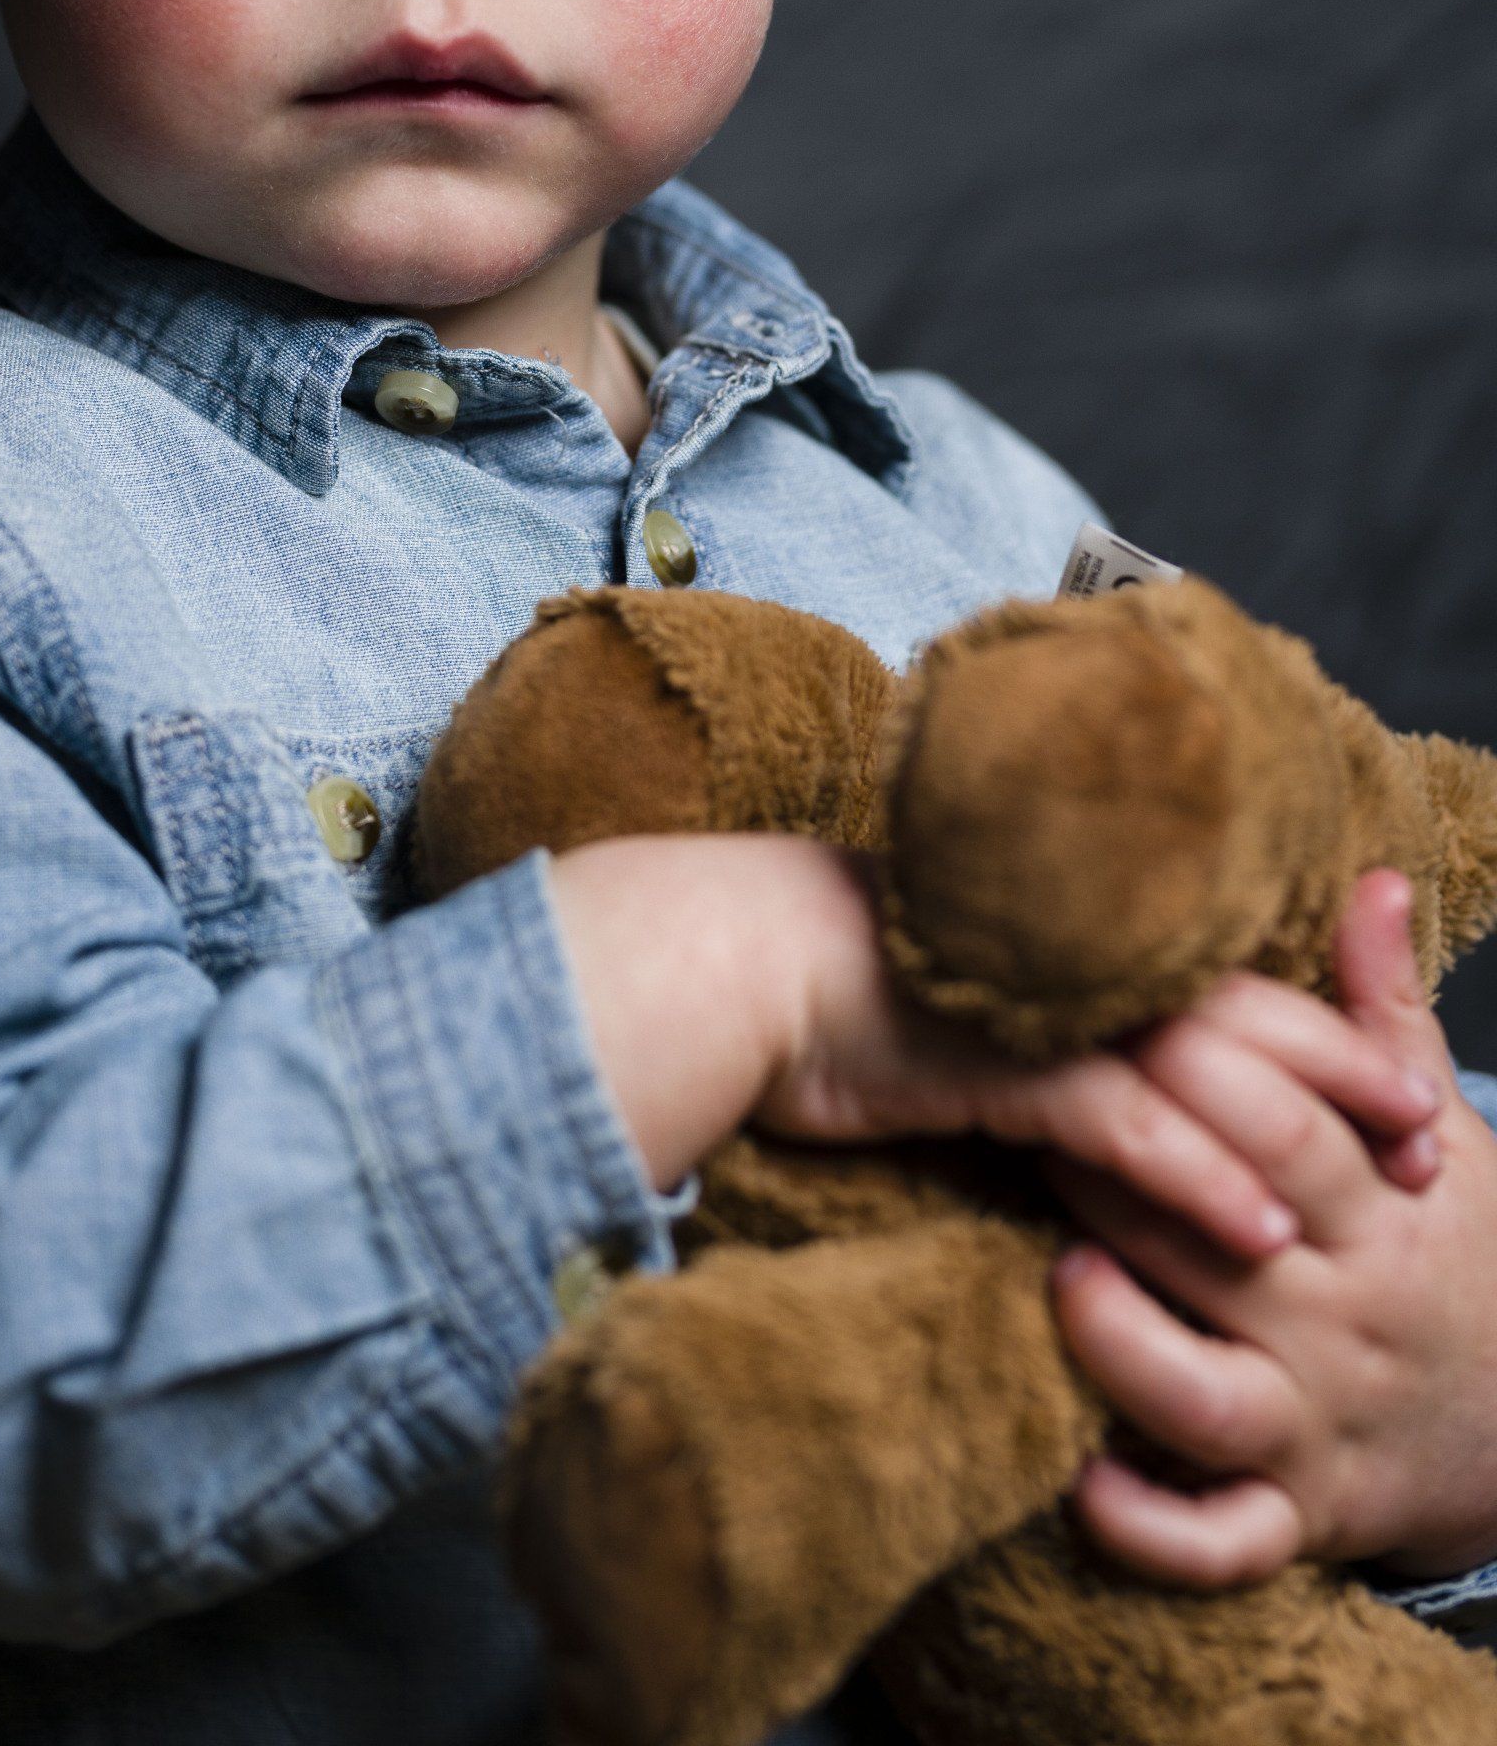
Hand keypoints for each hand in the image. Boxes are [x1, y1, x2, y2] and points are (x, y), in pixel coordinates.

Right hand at [549, 837, 1428, 1259]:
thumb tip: (1106, 1055)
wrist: (736, 964)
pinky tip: (1259, 1226)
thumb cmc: (839, 986)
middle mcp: (1075, 963)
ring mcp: (1039, 1008)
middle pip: (1249, 1014)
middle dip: (1353, 1075)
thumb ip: (1048, 1020)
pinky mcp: (996, 1062)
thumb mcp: (968, 1003)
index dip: (1331, 1025)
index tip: (1409, 1084)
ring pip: (1207, 1067)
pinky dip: (1199, 1174)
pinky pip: (1122, 1123)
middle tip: (1432, 1144)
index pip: (1233, 976)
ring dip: (1305, 1132)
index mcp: (1079, 938)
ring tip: (1385, 1194)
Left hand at [1050, 870, 1496, 1584]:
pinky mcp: (1293, 1521)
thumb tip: (1374, 878)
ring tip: (1058, 1274)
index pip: (1287, 1130)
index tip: (1101, 1018)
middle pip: (1227, 1243)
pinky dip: (1150, 1527)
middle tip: (1023, 1120)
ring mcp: (1313, 1428)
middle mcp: (1340, 1322)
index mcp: (1376, 1214)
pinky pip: (1218, 1543)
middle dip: (1129, 1182)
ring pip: (1206, 1400)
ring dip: (1124, 1343)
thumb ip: (1384, 1014)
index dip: (1194, 1072)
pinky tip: (1074, 1478)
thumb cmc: (1451, 1251)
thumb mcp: (1442, 1131)